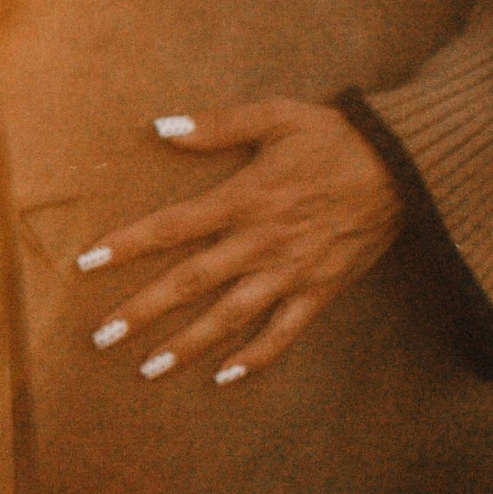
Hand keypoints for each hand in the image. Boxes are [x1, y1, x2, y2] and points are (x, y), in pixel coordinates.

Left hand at [75, 98, 404, 383]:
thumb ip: (216, 125)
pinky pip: (284, 332)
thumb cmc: (336, 136)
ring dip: (188, 346)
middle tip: (101, 338)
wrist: (406, 165)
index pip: (171, 227)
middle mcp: (260, 242)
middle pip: (190, 283)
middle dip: (142, 312)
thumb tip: (160, 126)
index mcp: (243, 198)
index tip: (86, 264)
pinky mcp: (320, 290)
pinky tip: (225, 378)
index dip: (126, 246)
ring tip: (148, 370)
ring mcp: (290, 271)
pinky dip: (255, 358)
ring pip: (230, 317)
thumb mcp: (277, 115)